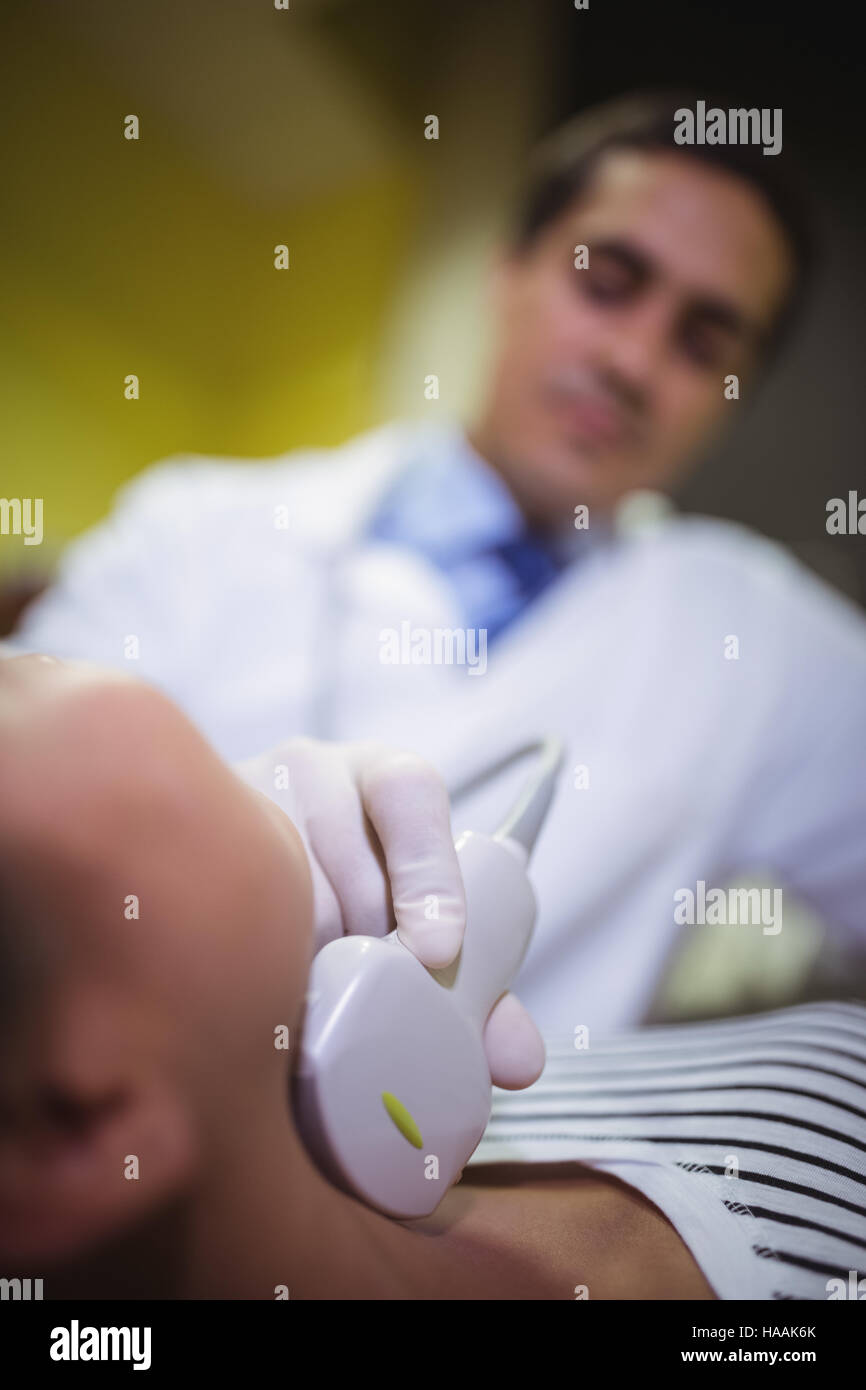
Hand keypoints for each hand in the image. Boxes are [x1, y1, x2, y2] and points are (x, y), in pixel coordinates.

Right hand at [234, 737, 543, 1088]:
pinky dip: (248, 968)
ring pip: (284, 901)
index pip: (410, 794)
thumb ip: (475, 985)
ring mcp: (241, 793)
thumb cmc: (354, 892)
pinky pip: (221, 911)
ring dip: (305, 971)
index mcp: (385, 777)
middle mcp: (312, 768)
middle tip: (370, 1016)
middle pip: (350, 873)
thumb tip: (518, 1063)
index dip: (428, 874)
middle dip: (368, 957)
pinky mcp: (186, 836)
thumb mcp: (417, 916)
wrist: (229, 853)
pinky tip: (257, 1002)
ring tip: (312, 1017)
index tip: (439, 952)